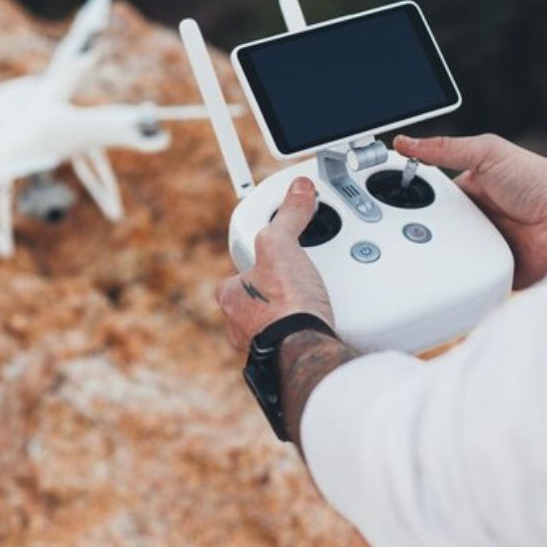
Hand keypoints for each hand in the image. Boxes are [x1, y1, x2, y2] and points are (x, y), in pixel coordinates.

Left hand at [216, 177, 334, 353]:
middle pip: (256, 298)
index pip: (237, 272)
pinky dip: (302, 331)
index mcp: (230, 297)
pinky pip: (290, 339)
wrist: (307, 350)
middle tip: (296, 280)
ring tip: (310, 301)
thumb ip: (288, 216)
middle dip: (274, 289)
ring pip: (272, 321)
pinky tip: (316, 325)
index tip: (275, 255)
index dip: (256, 261)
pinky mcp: (284, 358)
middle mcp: (239, 325)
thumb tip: (297, 189)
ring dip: (289, 312)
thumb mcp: (282, 246)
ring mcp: (260, 344)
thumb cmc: (286, 305)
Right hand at [394, 133, 546, 288]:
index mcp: (467, 191)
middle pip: (431, 228)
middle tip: (398, 234)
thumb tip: (405, 141)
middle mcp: (473, 219)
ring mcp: (482, 246)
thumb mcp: (488, 153)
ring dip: (434, 257)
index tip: (383, 205)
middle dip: (415, 232)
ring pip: (445, 256)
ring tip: (419, 255)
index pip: (426, 197)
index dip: (406, 200)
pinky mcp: (493, 271)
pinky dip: (456, 278)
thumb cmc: (541, 181)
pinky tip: (444, 275)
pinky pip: (466, 278)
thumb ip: (446, 148)